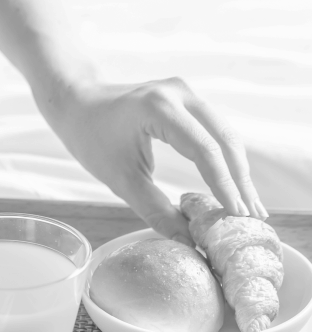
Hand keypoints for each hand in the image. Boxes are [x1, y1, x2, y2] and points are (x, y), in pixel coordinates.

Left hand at [45, 76, 265, 243]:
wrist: (77, 102)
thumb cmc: (90, 138)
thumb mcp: (119, 179)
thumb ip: (154, 210)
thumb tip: (188, 240)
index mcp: (158, 108)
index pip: (204, 150)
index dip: (223, 185)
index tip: (237, 215)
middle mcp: (178, 93)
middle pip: (224, 139)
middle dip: (240, 180)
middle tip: (254, 216)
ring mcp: (185, 92)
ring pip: (225, 134)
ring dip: (238, 170)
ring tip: (250, 207)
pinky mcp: (187, 98)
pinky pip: (214, 130)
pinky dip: (225, 158)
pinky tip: (233, 184)